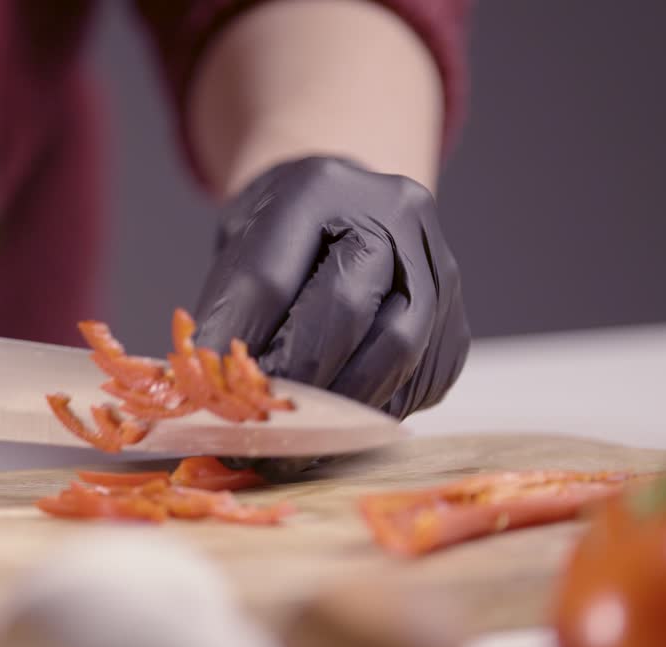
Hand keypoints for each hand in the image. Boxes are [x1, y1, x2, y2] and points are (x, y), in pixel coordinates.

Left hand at [192, 156, 469, 419]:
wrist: (350, 209)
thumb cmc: (282, 236)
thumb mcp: (239, 245)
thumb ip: (228, 310)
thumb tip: (207, 386)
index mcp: (319, 186)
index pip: (271, 278)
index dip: (238, 344)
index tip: (212, 392)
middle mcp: (393, 213)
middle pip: (345, 308)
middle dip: (295, 380)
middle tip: (259, 426)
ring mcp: (437, 262)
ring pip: (397, 348)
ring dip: (342, 406)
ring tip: (298, 440)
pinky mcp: (458, 314)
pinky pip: (425, 376)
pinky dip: (380, 409)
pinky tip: (345, 426)